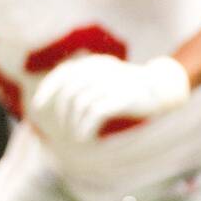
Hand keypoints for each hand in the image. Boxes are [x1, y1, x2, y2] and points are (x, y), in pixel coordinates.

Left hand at [31, 54, 188, 142]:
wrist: (163, 89)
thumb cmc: (128, 89)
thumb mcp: (104, 80)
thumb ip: (81, 86)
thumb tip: (50, 102)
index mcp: (95, 63)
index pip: (63, 73)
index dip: (47, 90)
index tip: (37, 106)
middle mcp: (101, 69)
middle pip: (68, 93)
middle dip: (61, 114)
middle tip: (64, 129)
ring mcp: (112, 83)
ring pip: (79, 105)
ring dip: (73, 124)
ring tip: (77, 135)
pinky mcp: (122, 98)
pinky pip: (94, 114)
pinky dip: (85, 128)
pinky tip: (84, 137)